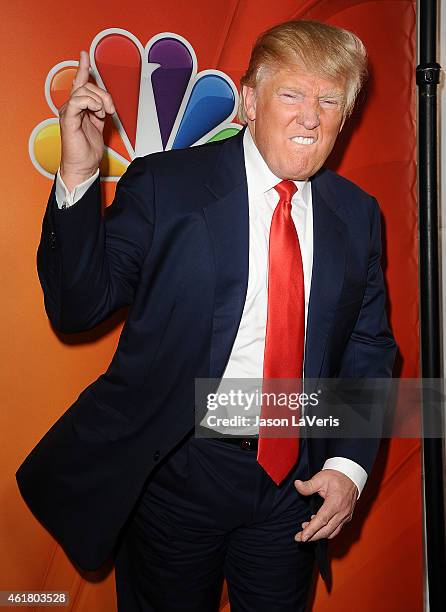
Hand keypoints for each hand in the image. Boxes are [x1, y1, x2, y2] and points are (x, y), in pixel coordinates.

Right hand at [59, 50, 115, 191]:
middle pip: (87, 85)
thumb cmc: (88, 151)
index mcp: (78, 108)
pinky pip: (78, 100)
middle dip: (103, 94)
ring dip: (99, 100)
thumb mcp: (99, 126)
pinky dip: (91, 103)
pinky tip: (97, 112)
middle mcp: (71, 107)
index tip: (84, 55)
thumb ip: (101, 111)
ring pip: (84, 91)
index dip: (83, 68)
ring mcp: (68, 112)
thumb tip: (106, 102)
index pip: (80, 83)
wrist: (83, 166)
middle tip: (110, 110)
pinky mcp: (68, 118)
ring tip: (103, 115)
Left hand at [294, 469, 356, 541]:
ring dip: (319, 535)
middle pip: (326, 531)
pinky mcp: (347, 518)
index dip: (311, 530)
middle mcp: (342, 512)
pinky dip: (326, 531)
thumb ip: (308, 484)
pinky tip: (318, 525)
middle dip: (312, 536)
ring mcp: (345, 516)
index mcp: (335, 503)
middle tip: (299, 538)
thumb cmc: (336, 477)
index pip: (322, 520)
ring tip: (306, 530)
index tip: (302, 537)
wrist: (351, 476)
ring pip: (332, 532)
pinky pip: (336, 529)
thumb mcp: (320, 478)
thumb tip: (297, 484)